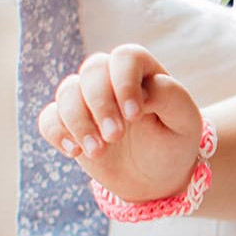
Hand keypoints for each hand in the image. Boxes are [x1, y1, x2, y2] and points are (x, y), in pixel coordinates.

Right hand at [37, 44, 207, 202]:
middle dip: (100, 105)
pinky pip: (49, 118)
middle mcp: (110, 79)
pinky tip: (74, 151)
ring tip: (98, 152)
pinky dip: (57, 133)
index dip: (124, 83)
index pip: (125, 57)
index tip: (134, 116)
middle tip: (115, 137)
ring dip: (78, 122)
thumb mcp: (186, 122)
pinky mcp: (68, 124)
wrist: (157, 177)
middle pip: (92, 70)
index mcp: (141, 71)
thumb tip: (142, 91)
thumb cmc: (174, 143)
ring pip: (67, 92)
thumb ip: (171, 97)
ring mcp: (86, 100)